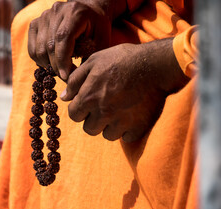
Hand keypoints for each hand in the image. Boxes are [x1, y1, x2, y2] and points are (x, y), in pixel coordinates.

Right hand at [28, 1, 113, 79]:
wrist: (88, 12)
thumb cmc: (97, 28)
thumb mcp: (101, 41)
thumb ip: (89, 58)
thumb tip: (75, 80)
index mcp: (75, 12)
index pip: (63, 38)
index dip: (62, 61)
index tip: (66, 77)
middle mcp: (56, 11)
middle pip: (49, 46)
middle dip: (57, 67)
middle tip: (67, 78)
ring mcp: (44, 17)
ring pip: (39, 50)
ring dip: (48, 65)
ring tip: (61, 70)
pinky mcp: (35, 23)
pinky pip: (32, 49)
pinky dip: (40, 61)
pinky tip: (52, 63)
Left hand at [61, 38, 189, 141]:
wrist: (156, 64)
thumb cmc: (122, 59)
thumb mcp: (94, 62)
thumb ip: (76, 81)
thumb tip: (64, 97)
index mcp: (89, 97)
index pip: (73, 115)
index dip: (79, 109)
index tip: (87, 103)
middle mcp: (103, 113)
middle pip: (89, 129)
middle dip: (93, 120)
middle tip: (104, 107)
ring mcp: (121, 122)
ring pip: (107, 135)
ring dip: (110, 126)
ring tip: (119, 110)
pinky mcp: (138, 127)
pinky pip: (126, 137)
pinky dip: (128, 129)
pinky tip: (132, 114)